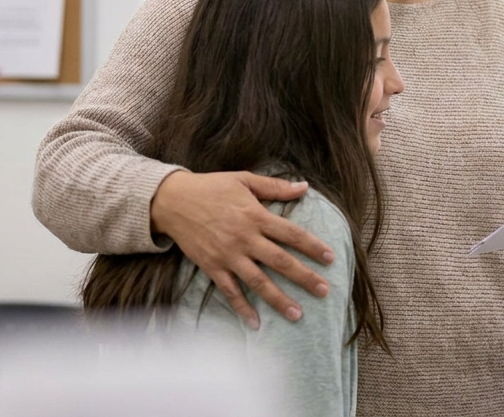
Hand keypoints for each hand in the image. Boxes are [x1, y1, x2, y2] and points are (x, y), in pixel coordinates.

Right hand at [149, 169, 334, 329]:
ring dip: (278, 299)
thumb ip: (275, 187)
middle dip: (304, 277)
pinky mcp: (212, 267)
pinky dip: (242, 308)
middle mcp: (245, 238)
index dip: (312, 246)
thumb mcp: (244, 180)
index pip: (291, 233)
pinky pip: (230, 291)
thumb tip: (304, 187)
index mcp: (255, 216)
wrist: (172, 201)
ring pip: (258, 281)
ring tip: (297, 314)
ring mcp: (228, 255)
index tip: (330, 258)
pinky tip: (255, 323)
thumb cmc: (211, 187)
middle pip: (280, 261)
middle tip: (323, 291)